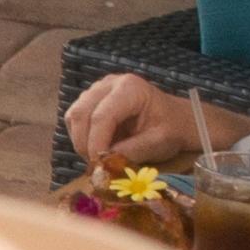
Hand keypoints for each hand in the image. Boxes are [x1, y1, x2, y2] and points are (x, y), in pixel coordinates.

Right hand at [63, 73, 203, 169]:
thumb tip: (105, 163)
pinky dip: (80, 137)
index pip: (101, 116)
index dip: (96, 143)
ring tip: (98, 157)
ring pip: (73, 116)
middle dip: (84, 144)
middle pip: (80, 113)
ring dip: (81, 141)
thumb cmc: (171, 128)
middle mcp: (109, 84)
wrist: (176, 120)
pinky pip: (74, 119)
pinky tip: (98, 146)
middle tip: (96, 166)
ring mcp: (97, 90)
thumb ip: (132, 151)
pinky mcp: (90, 99)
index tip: (99, 166)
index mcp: (130, 88)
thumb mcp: (158, 142)